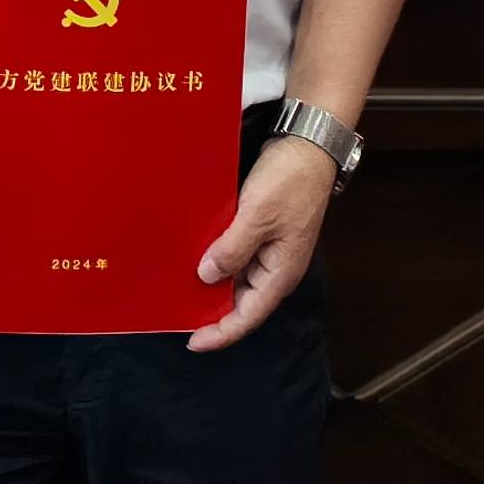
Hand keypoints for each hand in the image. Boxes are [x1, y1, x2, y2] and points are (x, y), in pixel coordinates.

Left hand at [188, 131, 335, 351]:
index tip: (191, 340)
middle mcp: (274, 267)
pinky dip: (216, 256)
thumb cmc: (289, 181)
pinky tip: (194, 252)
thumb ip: (232, 249)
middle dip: (211, 308)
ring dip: (211, 280)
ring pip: (235, 276)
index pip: (247, 317)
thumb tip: (205, 277)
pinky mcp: (261, 229)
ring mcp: (269, 248)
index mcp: (280, 274)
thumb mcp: (258, 215)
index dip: (220, 333)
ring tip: (178, 284)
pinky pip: (235, 253)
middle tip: (175, 310)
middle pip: (239, 300)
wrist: (308, 142)